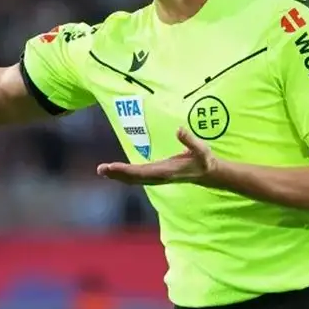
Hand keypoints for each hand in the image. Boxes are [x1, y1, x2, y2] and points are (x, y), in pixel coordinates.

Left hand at [97, 127, 218, 185]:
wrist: (208, 174)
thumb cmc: (204, 160)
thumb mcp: (201, 149)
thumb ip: (190, 140)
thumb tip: (179, 129)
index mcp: (166, 172)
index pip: (142, 172)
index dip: (126, 171)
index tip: (113, 167)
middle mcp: (159, 177)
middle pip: (134, 178)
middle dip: (117, 174)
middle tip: (100, 169)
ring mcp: (157, 177)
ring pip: (134, 179)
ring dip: (118, 175)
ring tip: (102, 170)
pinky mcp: (157, 175)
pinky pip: (137, 177)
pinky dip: (125, 174)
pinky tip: (115, 171)